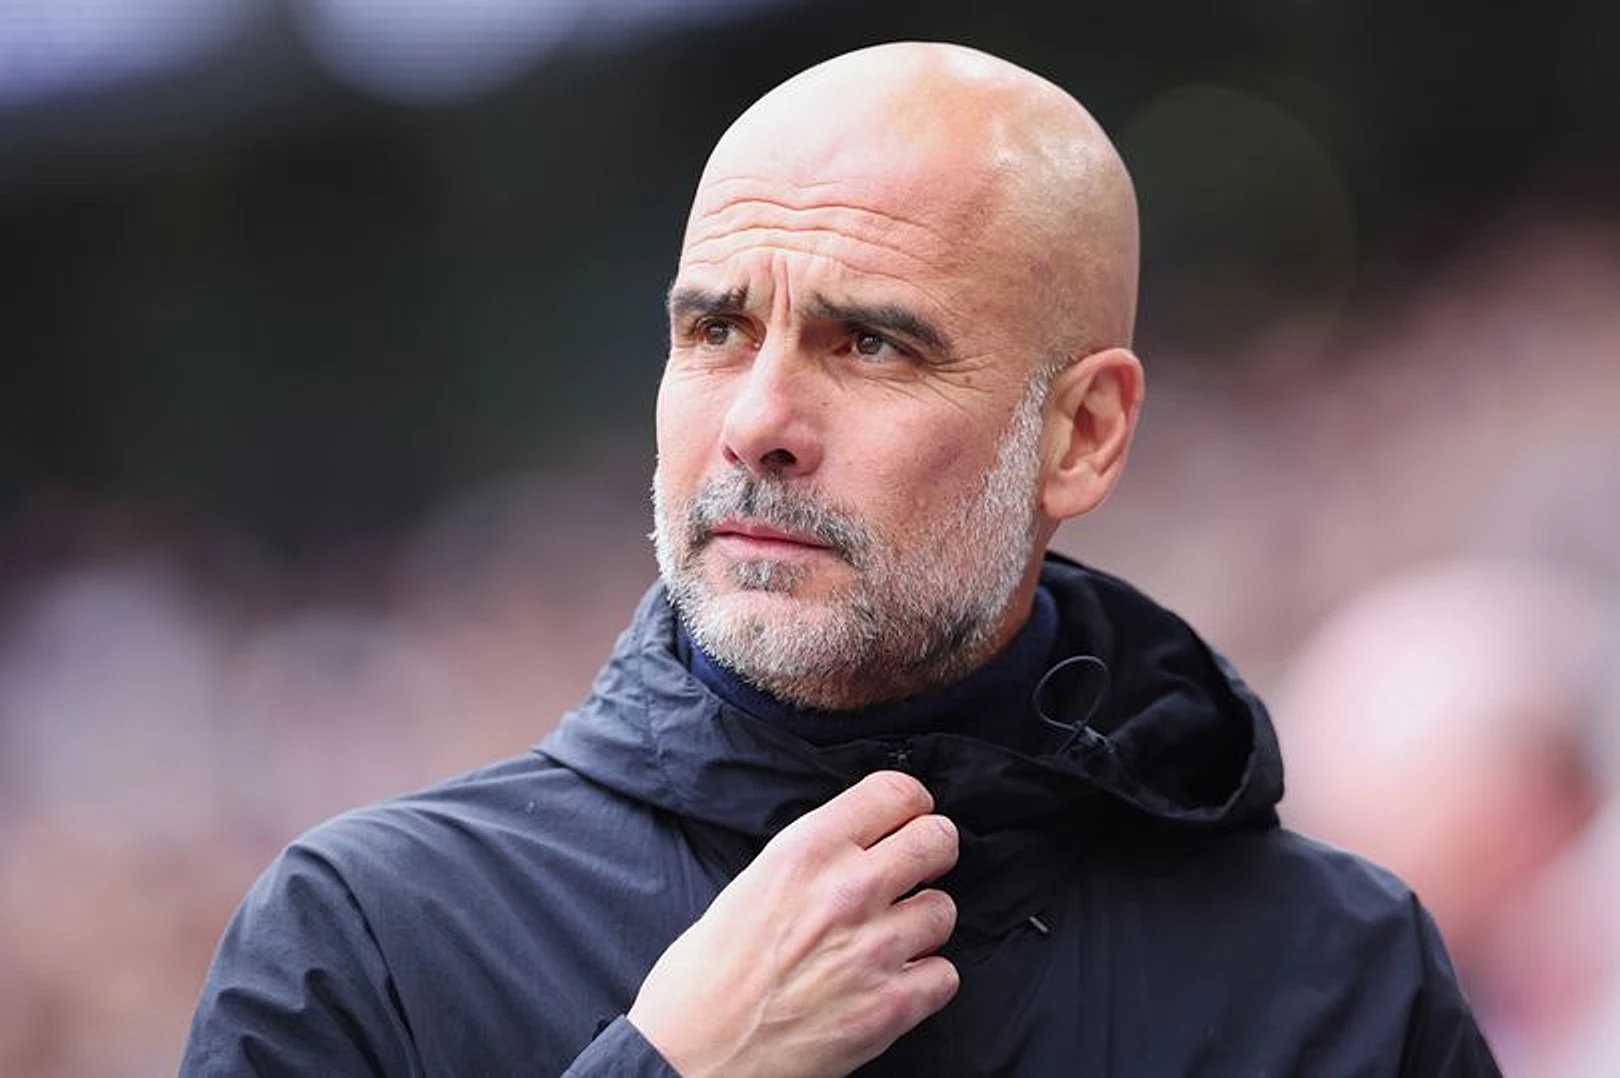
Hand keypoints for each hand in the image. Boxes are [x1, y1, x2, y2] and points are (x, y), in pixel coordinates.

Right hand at [626, 771, 959, 1077]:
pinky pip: (945, 974)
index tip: (910, 816)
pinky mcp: (891, 1006)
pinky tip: (895, 981)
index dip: (911, 804)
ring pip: (944, 910)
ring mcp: (875, 948)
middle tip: (920, 869)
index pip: (895, 792)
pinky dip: (926, 980)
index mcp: (806, 850)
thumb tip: (856, 850)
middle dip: (933, 852)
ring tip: (894, 937)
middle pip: (937, 840)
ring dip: (924, 923)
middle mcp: (848, 889)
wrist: (692, 1056)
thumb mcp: (751, 885)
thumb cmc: (704, 978)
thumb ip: (810, 861)